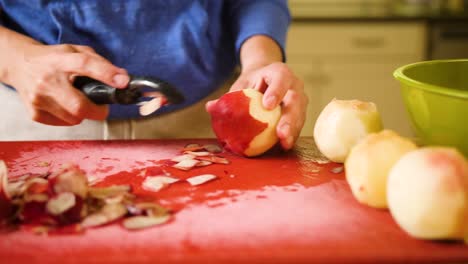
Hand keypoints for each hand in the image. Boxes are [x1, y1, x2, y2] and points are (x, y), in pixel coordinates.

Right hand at [7, 43, 128, 125]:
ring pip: (74, 118)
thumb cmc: (53, 59)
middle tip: (102, 107)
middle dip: (98, 111)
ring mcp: (39, 99)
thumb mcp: (75, 51)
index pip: (85, 65)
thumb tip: (123, 78)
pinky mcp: (35, 113)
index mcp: (60, 60)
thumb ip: (99, 62)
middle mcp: (47, 80)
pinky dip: (70, 117)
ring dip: (83, 113)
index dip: (106, 74)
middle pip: (79, 106)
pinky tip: (65, 105)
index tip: (123, 82)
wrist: (20, 65)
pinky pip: (64, 123)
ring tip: (78, 101)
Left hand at [208, 62, 307, 149]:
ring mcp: (300, 101)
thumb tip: (211, 107)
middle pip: (296, 100)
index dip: (276, 91)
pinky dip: (291, 137)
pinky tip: (283, 146)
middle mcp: (294, 85)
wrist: (266, 80)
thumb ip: (228, 97)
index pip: (281, 78)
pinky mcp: (299, 115)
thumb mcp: (241, 85)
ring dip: (292, 131)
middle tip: (280, 133)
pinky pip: (297, 126)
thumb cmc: (252, 83)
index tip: (267, 105)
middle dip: (289, 118)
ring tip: (284, 144)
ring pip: (300, 116)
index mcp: (279, 72)